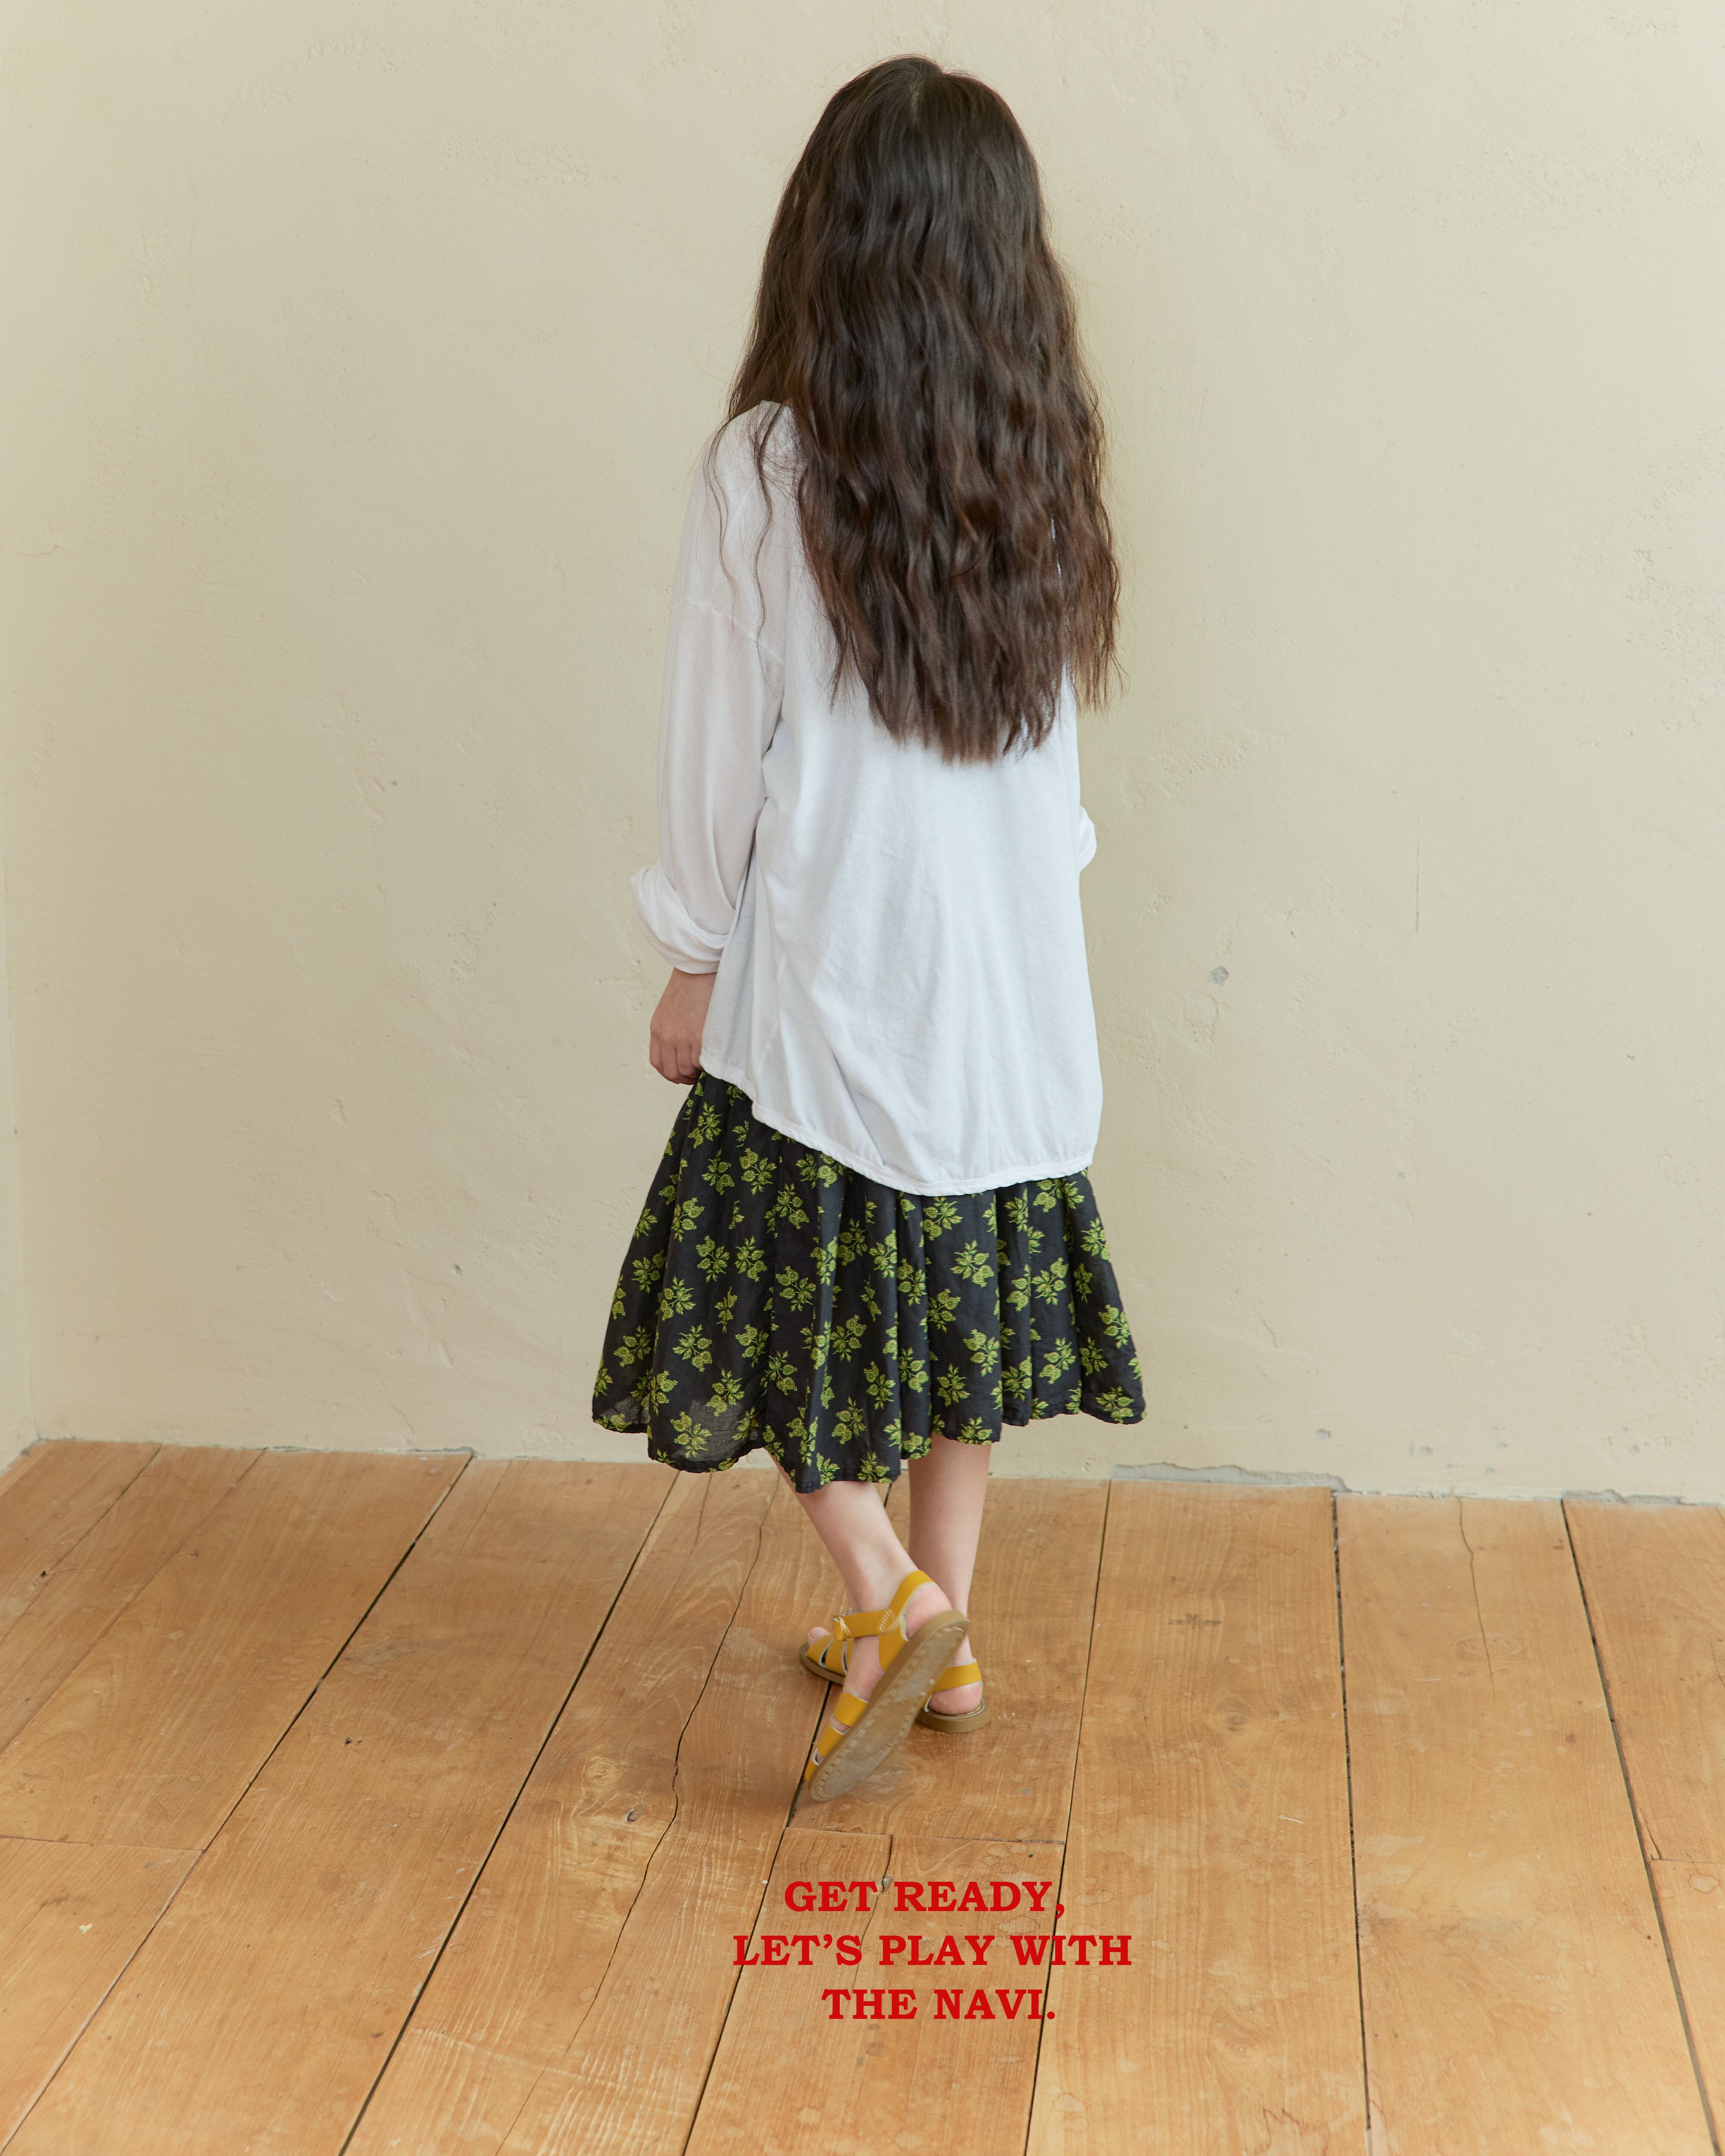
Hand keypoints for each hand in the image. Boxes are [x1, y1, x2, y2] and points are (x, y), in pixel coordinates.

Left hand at [649, 967, 715, 1083]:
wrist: (699, 968)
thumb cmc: (691, 984)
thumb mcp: (671, 1008)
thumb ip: (673, 1028)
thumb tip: (683, 1049)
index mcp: (658, 1029)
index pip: (658, 1063)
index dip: (671, 1073)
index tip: (683, 1073)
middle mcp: (667, 1036)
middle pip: (672, 1072)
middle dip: (686, 1077)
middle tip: (699, 1074)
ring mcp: (681, 1038)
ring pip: (687, 1070)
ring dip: (698, 1071)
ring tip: (708, 1062)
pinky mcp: (698, 1037)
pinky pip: (700, 1063)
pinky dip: (707, 1064)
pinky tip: (714, 1055)